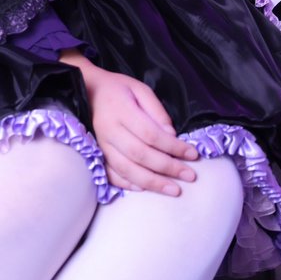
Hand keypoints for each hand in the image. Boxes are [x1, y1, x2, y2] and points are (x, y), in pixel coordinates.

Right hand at [64, 53, 198, 195]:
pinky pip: (111, 174)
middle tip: (189, 176)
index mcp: (121, 110)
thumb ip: (156, 110)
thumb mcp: (140, 89)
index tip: (192, 154)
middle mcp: (110, 130)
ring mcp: (101, 144)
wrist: (88, 91)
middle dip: (167, 168)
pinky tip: (144, 189)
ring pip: (127, 169)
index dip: (173, 147)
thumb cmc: (118, 89)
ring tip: (173, 190)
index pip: (150, 134)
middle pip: (140, 154)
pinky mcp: (97, 154)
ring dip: (152, 182)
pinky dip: (128, 184)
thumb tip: (171, 135)